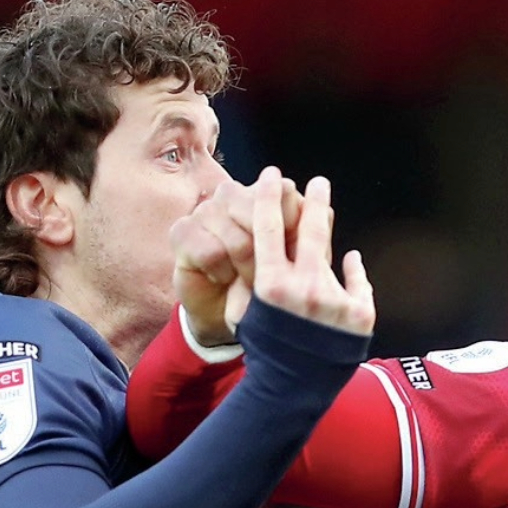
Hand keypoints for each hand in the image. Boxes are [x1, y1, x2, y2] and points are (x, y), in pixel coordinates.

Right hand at [170, 167, 302, 345]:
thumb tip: (326, 214)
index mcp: (267, 197)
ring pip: (237, 235)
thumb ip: (314, 239)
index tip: (301, 251)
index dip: (294, 221)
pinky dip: (221, 271)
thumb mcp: (302, 265)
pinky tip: (222, 277)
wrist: (233, 317)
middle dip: (269, 250)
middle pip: (259, 208)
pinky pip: (210, 251)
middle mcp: (236, 196)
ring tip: (252, 282)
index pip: (286, 191)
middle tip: (274, 276)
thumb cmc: (275, 289)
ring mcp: (207, 210)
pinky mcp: (182, 231)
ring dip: (247, 266)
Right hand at [251, 169, 374, 336]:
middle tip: (315, 181)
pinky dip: (353, 271)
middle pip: (307, 229)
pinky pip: (357, 282)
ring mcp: (334, 298)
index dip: (269, 198)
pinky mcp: (360, 312)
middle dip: (309, 200)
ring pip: (332, 249)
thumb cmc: (269, 350)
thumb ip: (252, 281)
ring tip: (325, 200)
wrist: (295, 388)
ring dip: (328, 220)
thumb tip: (258, 250)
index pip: (268, 229)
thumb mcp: (248, 315)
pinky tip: (351, 259)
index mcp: (272, 285)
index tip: (271, 176)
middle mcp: (303, 287)